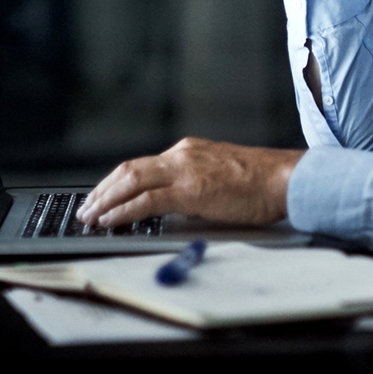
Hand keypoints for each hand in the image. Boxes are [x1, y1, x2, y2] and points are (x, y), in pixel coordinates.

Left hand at [77, 138, 303, 228]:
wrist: (285, 178)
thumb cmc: (262, 182)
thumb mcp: (219, 177)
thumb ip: (195, 186)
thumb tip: (175, 207)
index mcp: (187, 152)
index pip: (140, 165)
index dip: (115, 182)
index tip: (101, 197)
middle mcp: (180, 155)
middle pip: (128, 170)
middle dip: (102, 191)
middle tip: (86, 208)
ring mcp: (184, 170)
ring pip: (130, 181)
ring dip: (106, 201)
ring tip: (91, 217)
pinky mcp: (191, 190)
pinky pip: (146, 200)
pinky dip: (123, 211)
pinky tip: (111, 222)